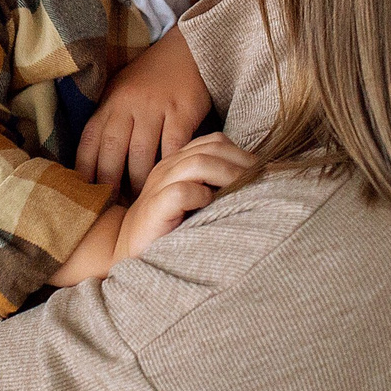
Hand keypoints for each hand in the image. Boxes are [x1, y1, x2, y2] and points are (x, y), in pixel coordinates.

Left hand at [76, 25, 210, 190]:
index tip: (84, 197)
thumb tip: (90, 161)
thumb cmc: (150, 77)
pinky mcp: (182, 110)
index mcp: (109, 104)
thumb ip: (107, 120)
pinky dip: (170, 166)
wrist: (186, 48)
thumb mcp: (120, 91)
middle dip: (109, 184)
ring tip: (140, 203)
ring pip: (142, 154)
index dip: (83, 172)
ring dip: (140, 182)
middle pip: (112, 151)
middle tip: (112, 209)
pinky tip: (170, 183)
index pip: (88, 142)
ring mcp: (155, 107)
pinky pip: (173, 145)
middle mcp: (128, 105)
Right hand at [113, 132, 253, 263]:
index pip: (214, 141)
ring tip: (245, 191)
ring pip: (198, 163)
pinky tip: (211, 206)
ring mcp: (158, 186)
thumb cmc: (170, 227)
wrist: (127, 249)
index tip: (261, 172)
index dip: (241, 153)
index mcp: (178, 161)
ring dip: (228, 175)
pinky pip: (182, 192)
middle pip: (211, 148)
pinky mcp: (154, 208)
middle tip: (263, 180)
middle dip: (242, 162)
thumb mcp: (195, 199)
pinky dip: (202, 196)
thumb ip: (214, 185)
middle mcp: (168, 168)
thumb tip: (256, 180)